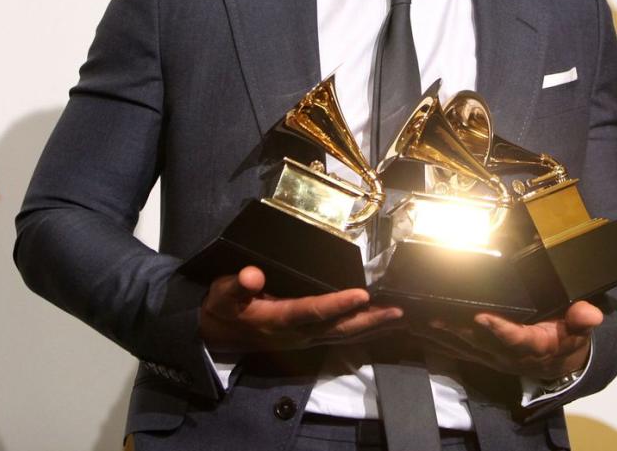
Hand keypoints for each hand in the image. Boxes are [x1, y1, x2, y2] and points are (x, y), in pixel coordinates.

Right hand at [198, 266, 402, 353]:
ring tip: (400, 317)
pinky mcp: (308, 340)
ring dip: (373, 327)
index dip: (338, 304)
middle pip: (339, 329)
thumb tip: (252, 275)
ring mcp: (304, 340)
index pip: (312, 311)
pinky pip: (340, 337)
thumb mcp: (222, 294)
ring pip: (344, 336)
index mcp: (278, 319)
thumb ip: (237, 285)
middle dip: (370, 320)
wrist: (216, 336)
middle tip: (398, 311)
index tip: (362, 293)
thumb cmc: (223, 309)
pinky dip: (363, 330)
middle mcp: (296, 334)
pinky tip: (380, 324)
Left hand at [417, 300, 602, 380]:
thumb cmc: (566, 338)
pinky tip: (418, 328)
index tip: (483, 318)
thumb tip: (591, 314)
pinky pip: (456, 347)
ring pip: (463, 344)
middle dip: (456, 329)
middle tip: (435, 315)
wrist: (559, 362)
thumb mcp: (580, 330)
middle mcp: (508, 353)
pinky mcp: (481, 354)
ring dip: (440, 333)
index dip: (500, 330)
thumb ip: (582, 320)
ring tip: (419, 319)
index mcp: (534, 345)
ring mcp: (492, 355)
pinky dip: (437, 338)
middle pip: (480, 341)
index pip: (516, 338)